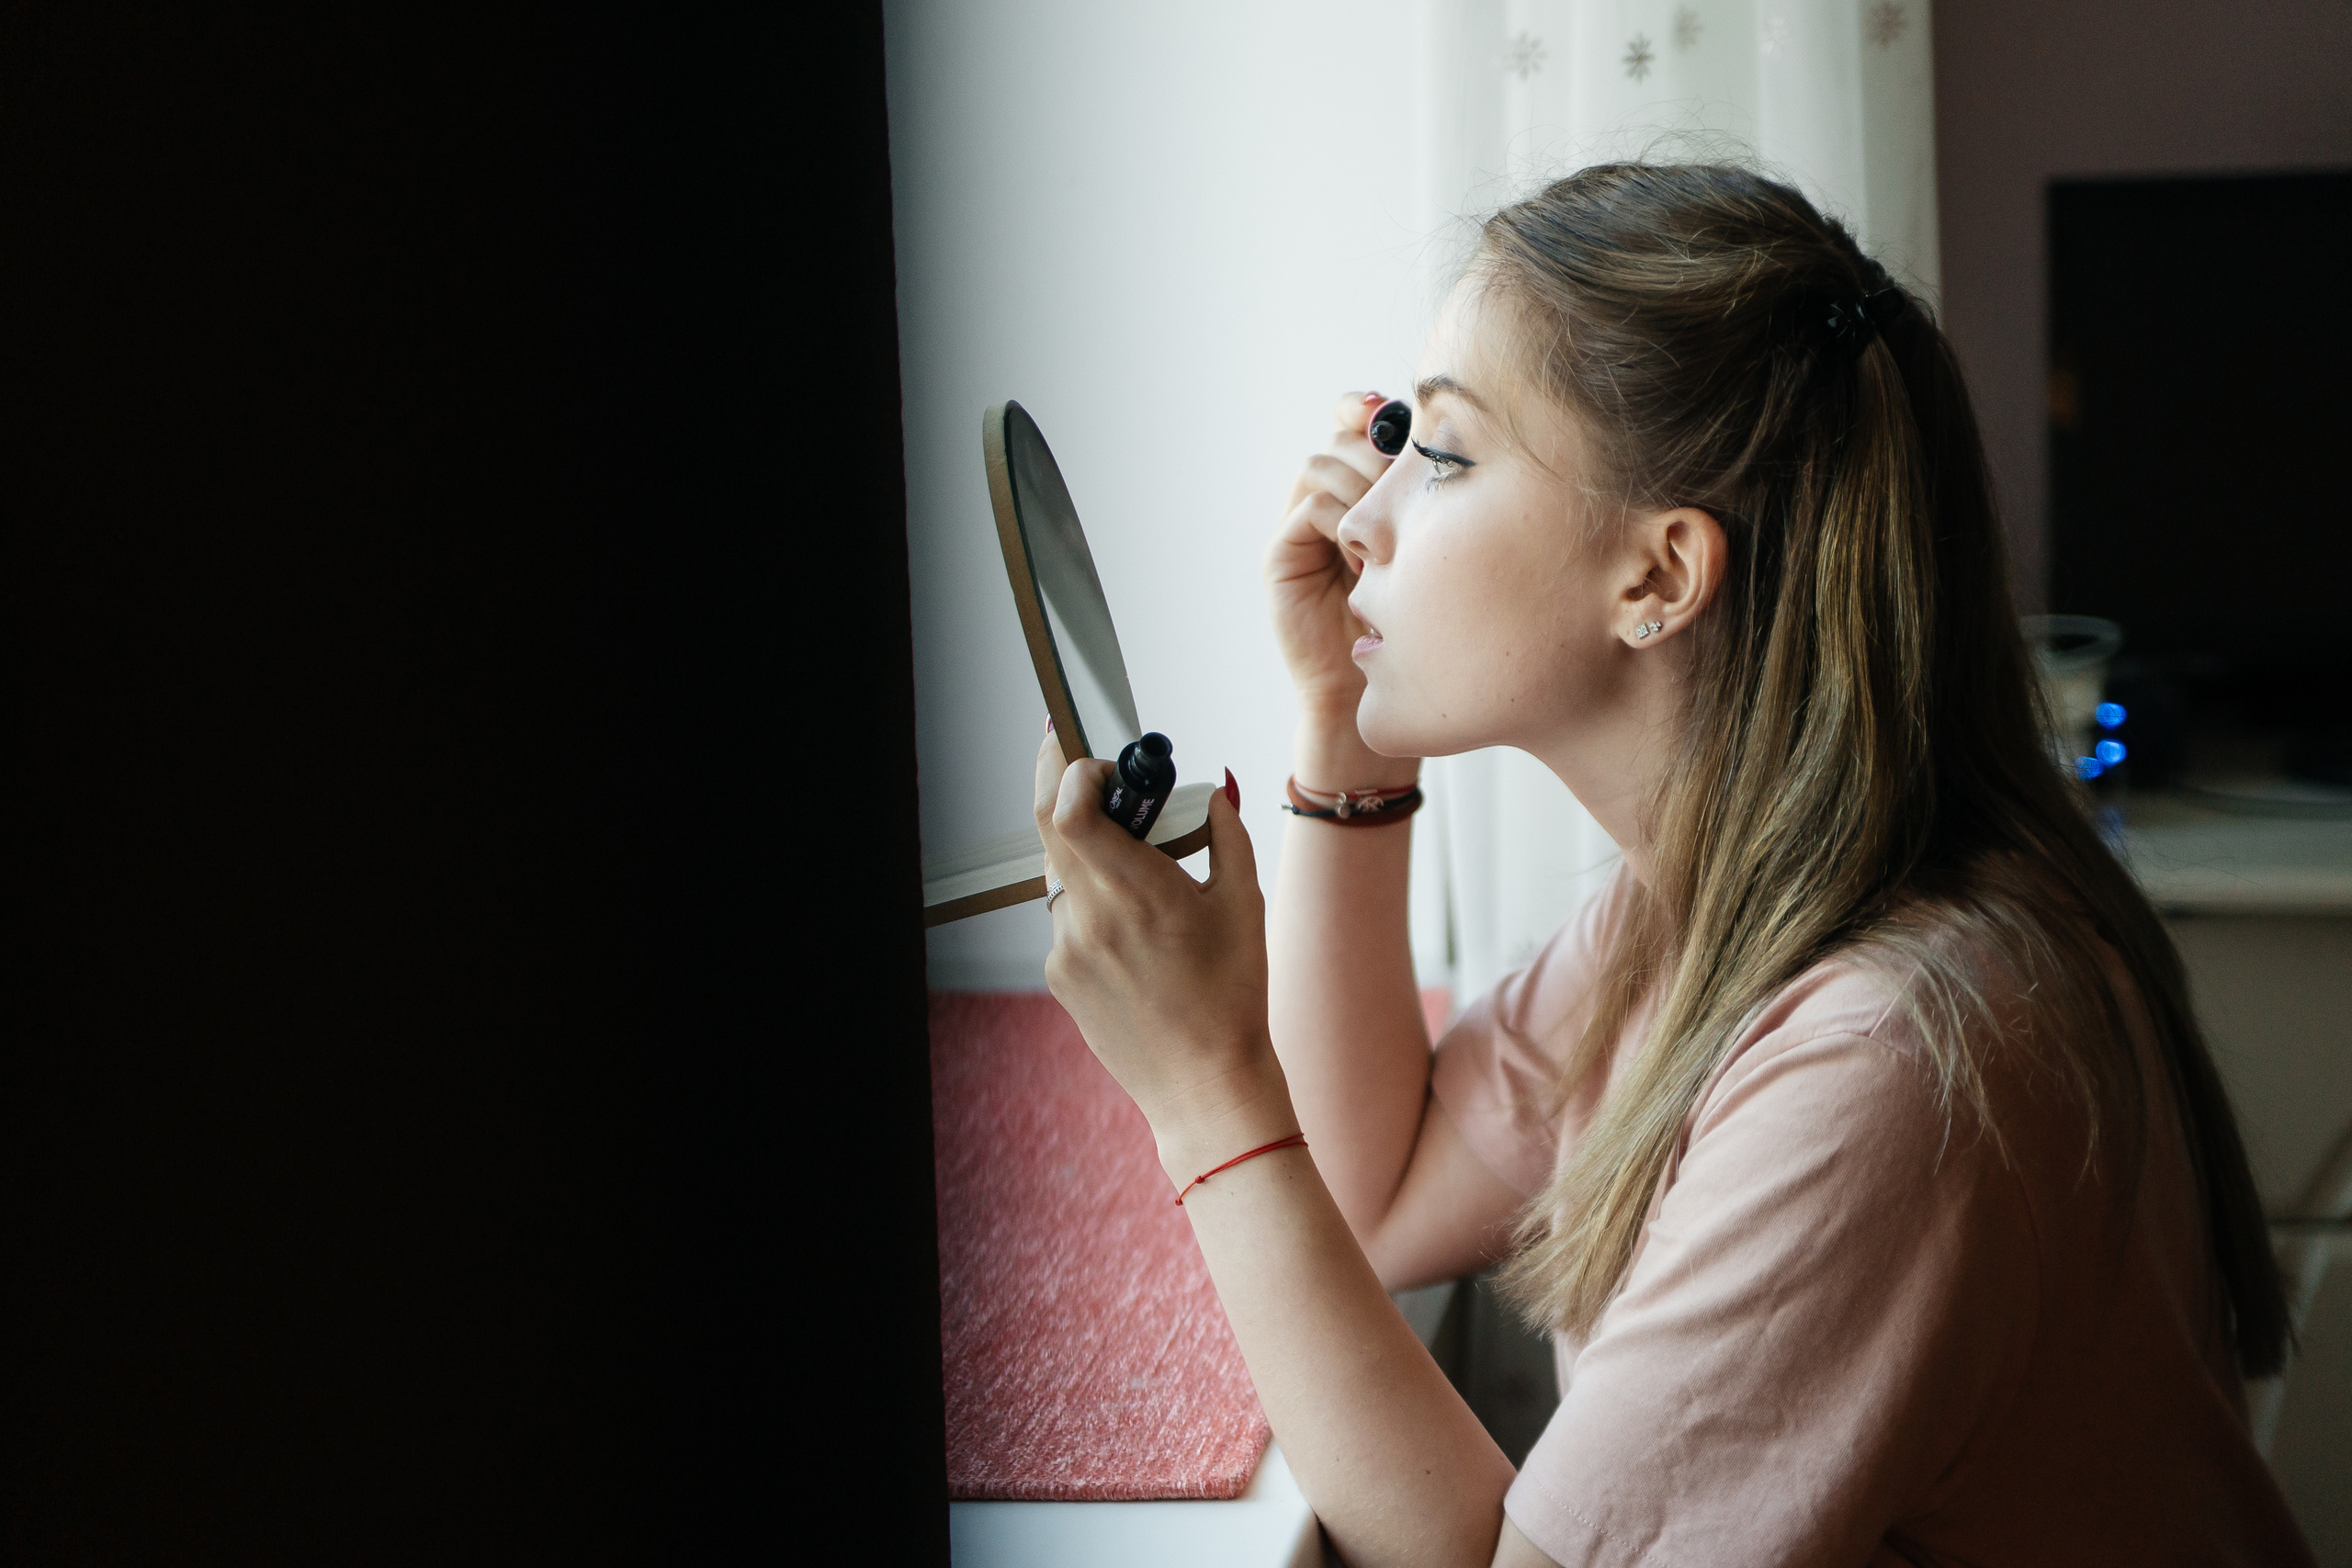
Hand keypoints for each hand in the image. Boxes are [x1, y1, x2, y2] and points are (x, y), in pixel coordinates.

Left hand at [1033, 729, 1295, 1172]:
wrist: (1204, 1085)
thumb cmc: (1232, 998)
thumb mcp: (1244, 905)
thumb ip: (1225, 834)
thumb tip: (1211, 792)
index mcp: (1135, 891)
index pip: (1067, 807)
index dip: (1072, 768)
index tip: (1099, 760)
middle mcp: (1088, 916)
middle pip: (1049, 826)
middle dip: (1066, 786)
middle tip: (1096, 773)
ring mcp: (1065, 948)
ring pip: (1059, 871)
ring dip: (1087, 851)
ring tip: (1138, 868)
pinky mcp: (1057, 975)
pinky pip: (1065, 916)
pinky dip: (1091, 901)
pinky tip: (1135, 930)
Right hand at [1266, 392, 1394, 721]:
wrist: (1370, 686)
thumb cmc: (1408, 621)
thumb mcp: (1423, 547)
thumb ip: (1418, 498)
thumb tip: (1441, 440)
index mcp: (1358, 493)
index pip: (1351, 428)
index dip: (1364, 409)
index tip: (1387, 406)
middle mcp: (1323, 503)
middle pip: (1337, 440)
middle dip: (1372, 450)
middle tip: (1397, 480)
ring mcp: (1298, 529)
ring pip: (1319, 466)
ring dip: (1359, 485)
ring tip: (1382, 526)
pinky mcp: (1281, 557)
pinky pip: (1310, 510)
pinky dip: (1341, 521)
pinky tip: (1364, 554)